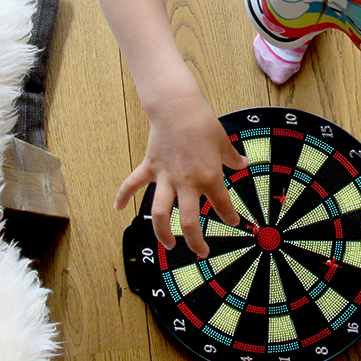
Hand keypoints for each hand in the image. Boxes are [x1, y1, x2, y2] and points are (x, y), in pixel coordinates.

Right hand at [113, 92, 249, 257]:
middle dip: (196, 242)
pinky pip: (133, 184)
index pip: (222, 206)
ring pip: (160, 212)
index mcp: (209, 178)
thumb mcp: (223, 142)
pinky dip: (123, 196)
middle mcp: (187, 183)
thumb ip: (232, 158)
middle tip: (202, 252)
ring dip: (162, 232)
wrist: (178, 107)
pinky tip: (117, 208)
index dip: (230, 218)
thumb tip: (244, 164)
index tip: (234, 223)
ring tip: (168, 244)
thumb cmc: (202, 123)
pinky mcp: (150, 167)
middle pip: (189, 222)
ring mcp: (166, 177)